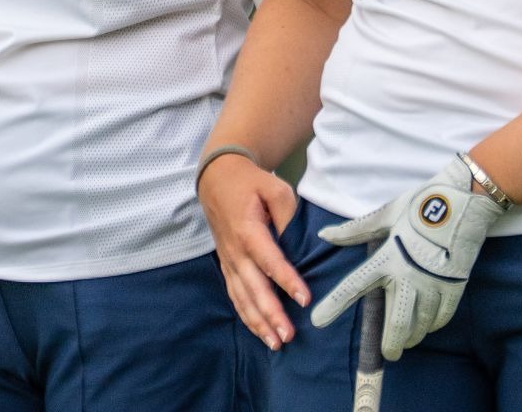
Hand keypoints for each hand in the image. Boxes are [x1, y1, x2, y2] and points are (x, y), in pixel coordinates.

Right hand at [197, 153, 308, 349]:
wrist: (217, 179)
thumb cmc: (249, 183)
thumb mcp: (274, 187)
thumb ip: (288, 214)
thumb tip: (298, 243)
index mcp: (247, 230)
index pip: (269, 260)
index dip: (287, 280)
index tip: (304, 299)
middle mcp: (235, 251)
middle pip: (253, 288)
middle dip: (271, 314)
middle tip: (288, 335)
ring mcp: (229, 261)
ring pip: (242, 298)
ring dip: (258, 322)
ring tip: (276, 342)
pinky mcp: (227, 267)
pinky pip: (235, 295)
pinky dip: (246, 316)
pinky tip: (260, 331)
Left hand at [309, 156, 505, 359]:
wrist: (465, 200)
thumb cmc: (422, 203)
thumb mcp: (386, 214)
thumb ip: (355, 231)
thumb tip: (325, 234)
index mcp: (387, 257)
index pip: (354, 286)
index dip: (334, 305)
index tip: (317, 321)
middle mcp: (408, 275)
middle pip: (397, 324)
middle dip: (391, 345)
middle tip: (389, 354)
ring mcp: (434, 283)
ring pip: (420, 325)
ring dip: (412, 337)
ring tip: (407, 341)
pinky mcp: (455, 285)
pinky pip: (442, 317)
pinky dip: (433, 325)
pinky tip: (428, 325)